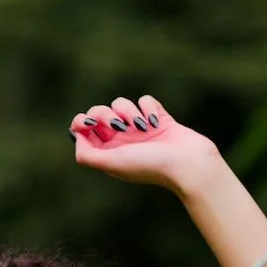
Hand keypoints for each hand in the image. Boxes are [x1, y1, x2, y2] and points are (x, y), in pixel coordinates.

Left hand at [70, 95, 222, 197]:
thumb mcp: (113, 163)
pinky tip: (154, 121)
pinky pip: (145, 101)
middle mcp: (122, 141)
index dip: (82, 123)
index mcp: (108, 153)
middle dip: (105, 114)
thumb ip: (88, 155)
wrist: (188, 164)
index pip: (84, 132)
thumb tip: (77, 137)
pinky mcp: (159, 119)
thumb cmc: (150, 166)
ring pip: (122, 104)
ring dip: (129, 111)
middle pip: (100, 114)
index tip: (87, 122)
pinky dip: (148, 107)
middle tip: (118, 126)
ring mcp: (140, 129)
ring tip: (141, 127)